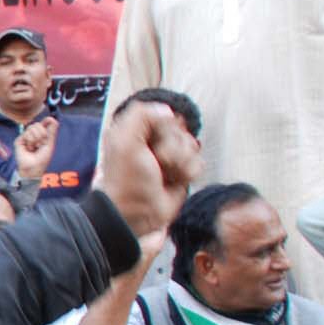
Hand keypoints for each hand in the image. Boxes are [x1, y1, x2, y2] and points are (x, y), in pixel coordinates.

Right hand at [15, 116, 59, 180]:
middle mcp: (33, 135)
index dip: (47, 121)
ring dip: (36, 138)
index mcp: (42, 136)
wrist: (33, 168)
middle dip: (42, 133)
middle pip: (37, 124)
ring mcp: (26, 137)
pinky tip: (29, 147)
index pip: (44, 123)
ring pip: (31, 127)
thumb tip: (53, 119)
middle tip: (41, 143)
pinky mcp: (19, 140)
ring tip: (34, 147)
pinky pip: (26, 133)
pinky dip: (30, 140)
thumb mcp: (49, 144)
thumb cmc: (42, 159)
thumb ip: (51, 132)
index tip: (49, 120)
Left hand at [94, 98, 203, 237]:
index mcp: (135, 130)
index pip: (164, 114)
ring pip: (192, 145)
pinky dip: (188, 172)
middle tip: (156, 162)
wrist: (137, 214)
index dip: (164, 128)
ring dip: (180, 161)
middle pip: (180, 129)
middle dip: (172, 147)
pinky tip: (175, 181)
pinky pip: (198, 163)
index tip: (151, 141)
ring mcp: (169, 157)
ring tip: (165, 174)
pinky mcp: (181, 173)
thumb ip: (140, 115)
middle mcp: (152, 141)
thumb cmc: (127, 179)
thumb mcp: (125, 141)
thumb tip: (167, 111)